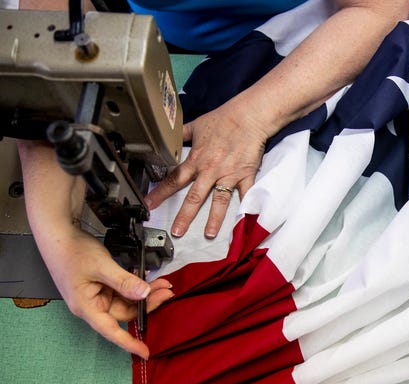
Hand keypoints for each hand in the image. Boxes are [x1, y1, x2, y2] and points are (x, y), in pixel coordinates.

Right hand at [45, 226, 173, 359]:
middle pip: (125, 312)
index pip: (111, 331)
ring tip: (161, 283)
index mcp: (87, 307)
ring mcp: (98, 295)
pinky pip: (123, 290)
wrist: (59, 235)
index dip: (129, 343)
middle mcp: (93, 305)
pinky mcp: (102, 286)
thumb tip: (145, 294)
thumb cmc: (72, 252)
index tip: (146, 352)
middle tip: (166, 291)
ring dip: (145, 293)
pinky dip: (136, 285)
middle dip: (148, 303)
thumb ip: (124, 282)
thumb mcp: (102, 266)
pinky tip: (147, 278)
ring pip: (127, 301)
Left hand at [145, 99, 267, 238]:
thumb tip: (166, 137)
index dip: (160, 193)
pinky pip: (245, 195)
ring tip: (208, 234)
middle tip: (176, 231)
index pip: (174, 179)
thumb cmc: (223, 119)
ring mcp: (228, 175)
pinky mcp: (245, 176)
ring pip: (219, 201)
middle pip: (194, 197)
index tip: (149, 205)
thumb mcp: (196, 125)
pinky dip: (246, 209)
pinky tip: (243, 223)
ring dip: (214, 219)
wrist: (249, 116)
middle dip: (184, 216)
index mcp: (196, 159)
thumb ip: (180, 135)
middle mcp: (210, 170)